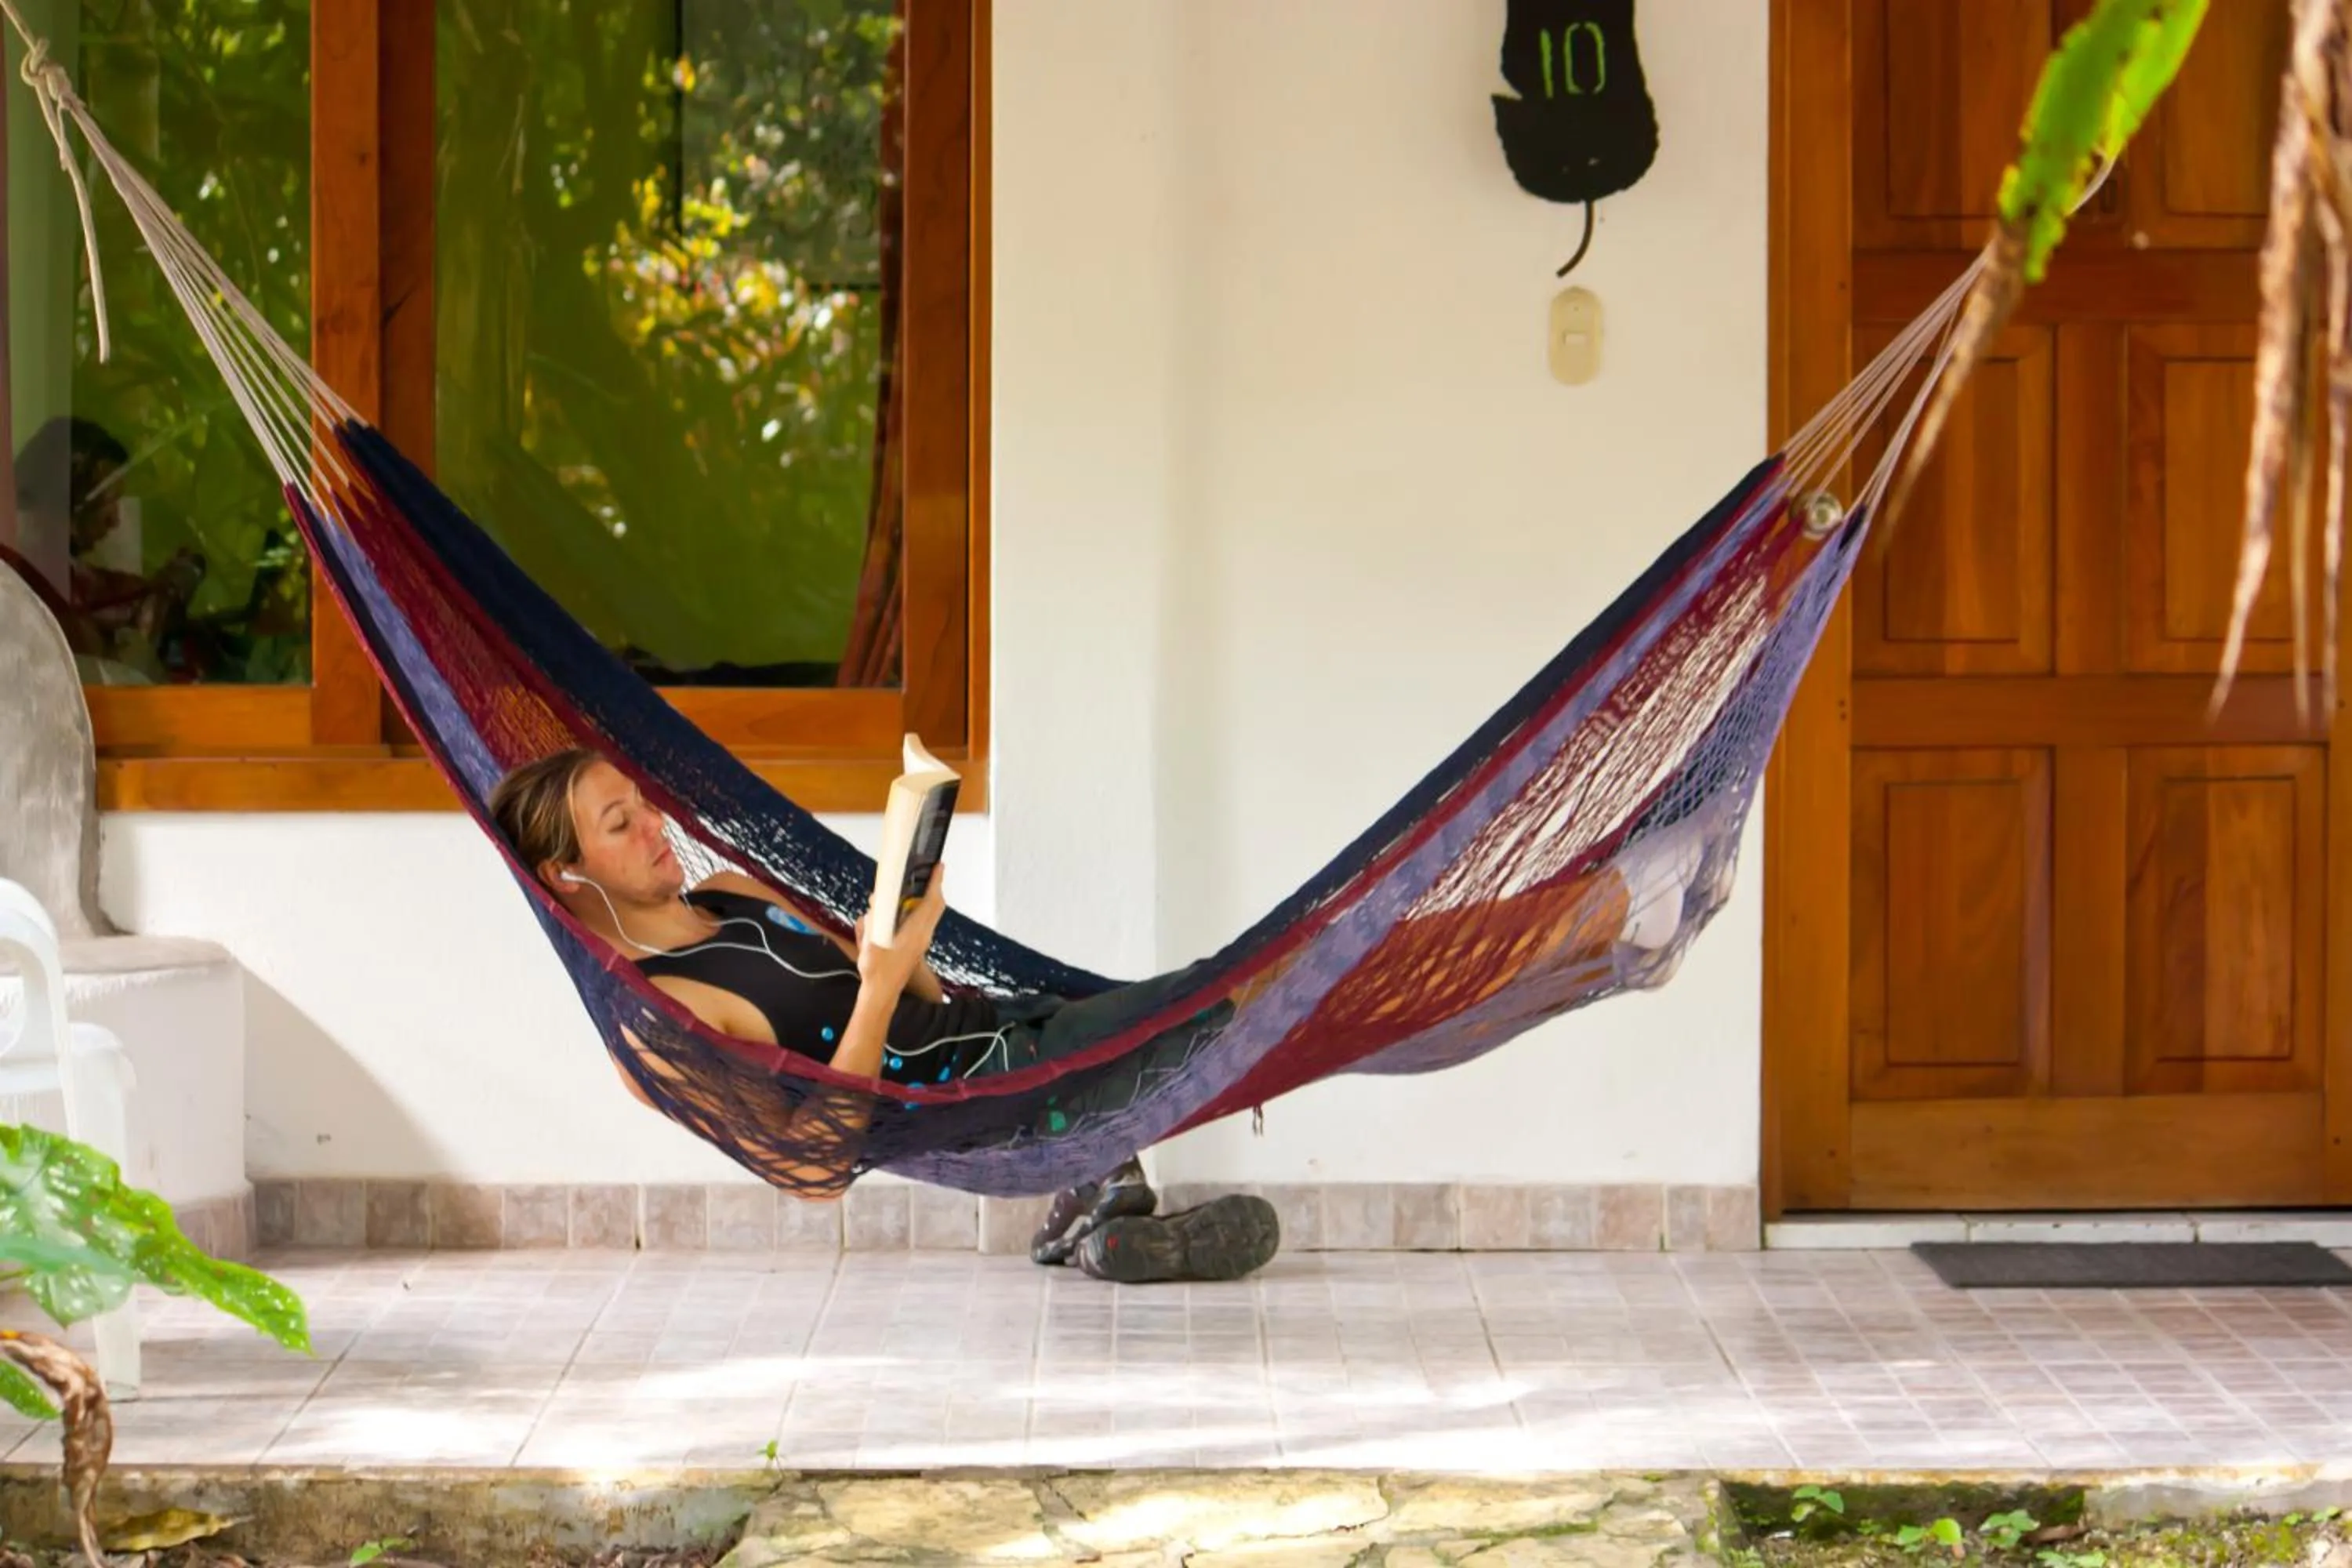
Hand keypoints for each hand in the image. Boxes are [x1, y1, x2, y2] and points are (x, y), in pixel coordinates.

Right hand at [856, 867, 947, 992]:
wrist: (881, 993)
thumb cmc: (876, 969)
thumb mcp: (870, 941)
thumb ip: (872, 921)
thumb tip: (876, 902)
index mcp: (915, 932)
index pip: (930, 902)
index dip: (935, 882)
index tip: (938, 866)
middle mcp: (923, 935)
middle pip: (935, 906)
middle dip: (933, 887)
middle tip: (928, 872)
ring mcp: (922, 941)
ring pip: (930, 914)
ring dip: (925, 899)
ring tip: (914, 888)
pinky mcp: (917, 946)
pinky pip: (923, 922)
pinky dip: (919, 910)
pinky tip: (902, 910)